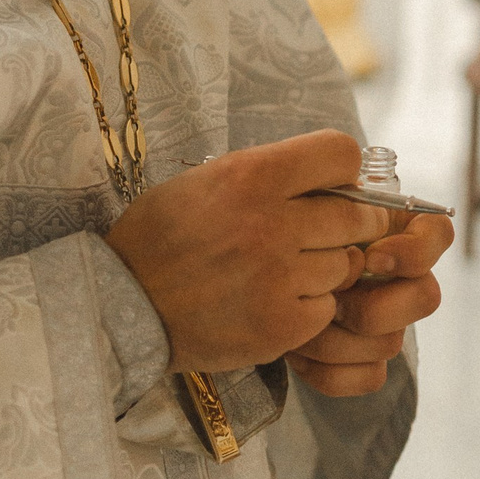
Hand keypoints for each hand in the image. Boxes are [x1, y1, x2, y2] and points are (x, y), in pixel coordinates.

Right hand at [106, 131, 393, 374]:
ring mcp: (280, 277)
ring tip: (289, 272)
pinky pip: (327, 308)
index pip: (341, 153)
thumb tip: (331, 178)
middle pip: (356, 215)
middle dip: (352, 223)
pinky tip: (277, 302)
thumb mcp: (205, 180)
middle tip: (332, 232)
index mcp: (252, 176)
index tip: (332, 185)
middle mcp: (272, 223)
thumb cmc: (162, 238)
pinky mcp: (282, 325)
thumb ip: (268, 175)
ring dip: (327, 268)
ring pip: (346, 264)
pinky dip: (310, 308)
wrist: (123, 305)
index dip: (342, 170)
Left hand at [287, 210, 450, 396]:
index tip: (371, 256)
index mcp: (394, 231)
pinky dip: (326, 369)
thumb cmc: (278, 232)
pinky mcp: (367, 361)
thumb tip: (349, 227)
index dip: (414, 252)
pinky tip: (296, 351)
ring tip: (294, 323)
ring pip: (388, 343)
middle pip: (426, 298)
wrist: (250, 280)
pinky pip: (369, 376)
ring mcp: (388, 323)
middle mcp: (401, 279)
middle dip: (373, 307)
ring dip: (334, 338)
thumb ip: (329, 202)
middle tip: (330, 299)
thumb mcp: (299, 203)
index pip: (437, 234)